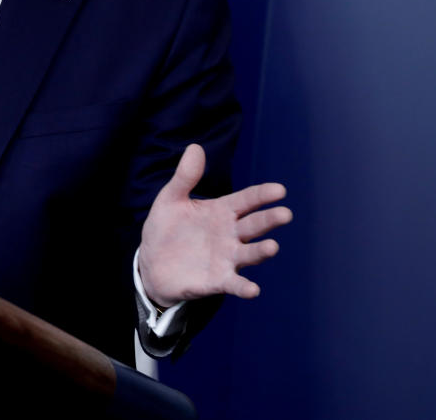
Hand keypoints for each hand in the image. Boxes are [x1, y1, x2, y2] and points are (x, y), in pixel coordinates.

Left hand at [139, 143, 291, 305]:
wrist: (151, 263)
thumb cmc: (166, 228)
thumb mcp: (170, 199)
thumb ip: (185, 177)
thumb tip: (195, 147)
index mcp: (221, 212)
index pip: (246, 200)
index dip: (262, 195)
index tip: (279, 190)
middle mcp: (230, 235)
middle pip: (254, 225)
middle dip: (269, 220)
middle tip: (284, 214)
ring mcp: (226, 258)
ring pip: (249, 254)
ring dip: (261, 251)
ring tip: (272, 247)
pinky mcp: (217, 281)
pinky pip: (234, 284)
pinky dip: (244, 287)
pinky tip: (253, 289)